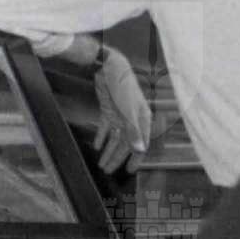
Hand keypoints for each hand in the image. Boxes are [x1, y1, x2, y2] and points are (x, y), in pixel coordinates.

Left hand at [91, 45, 153, 172]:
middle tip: (107, 171)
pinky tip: (97, 145)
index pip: (140, 145)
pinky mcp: (108, 110)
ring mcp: (120, 115)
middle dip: (116, 158)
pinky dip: (102, 137)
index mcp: (142, 120)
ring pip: (115, 137)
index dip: (135, 159)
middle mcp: (133, 120)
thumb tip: (139, 150)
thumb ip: (133, 130)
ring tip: (101, 163)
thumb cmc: (122, 87)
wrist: (109, 67)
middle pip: (125, 144)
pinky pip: (106, 127)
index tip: (129, 171)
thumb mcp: (128, 111)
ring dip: (108, 150)